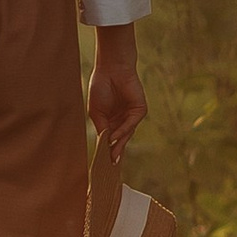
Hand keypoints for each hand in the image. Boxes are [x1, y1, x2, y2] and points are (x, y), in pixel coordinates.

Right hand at [88, 26, 146, 159]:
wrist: (111, 69)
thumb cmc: (100, 87)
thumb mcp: (96, 111)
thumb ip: (102, 127)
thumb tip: (105, 144)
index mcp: (111, 120)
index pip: (110, 139)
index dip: (107, 150)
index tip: (103, 164)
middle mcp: (123, 120)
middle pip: (120, 140)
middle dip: (115, 153)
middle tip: (111, 167)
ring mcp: (131, 116)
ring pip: (126, 134)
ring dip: (119, 144)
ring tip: (112, 156)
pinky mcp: (140, 110)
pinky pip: (131, 125)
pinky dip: (123, 131)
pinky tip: (114, 137)